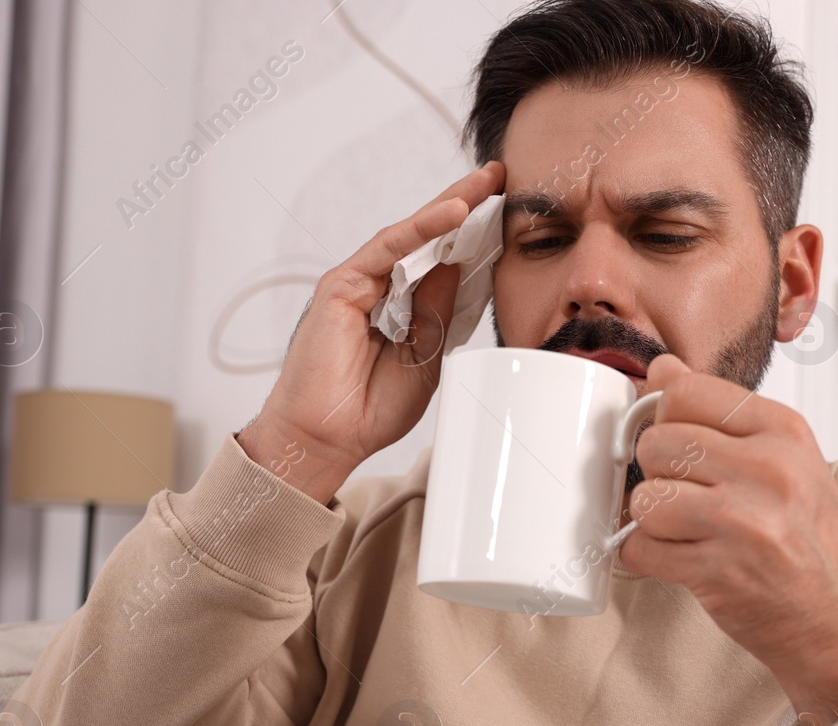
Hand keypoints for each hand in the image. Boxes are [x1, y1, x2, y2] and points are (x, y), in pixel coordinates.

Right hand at [237, 161, 506, 501]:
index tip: (509, 214)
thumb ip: (440, 312)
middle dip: (465, 206)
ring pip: (410, 236)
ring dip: (449, 207)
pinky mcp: (341, 286)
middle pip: (428, 239)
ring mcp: (359, 284)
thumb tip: (460, 267)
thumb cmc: (371, 408)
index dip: (474, 238)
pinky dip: (420, 229)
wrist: (328, 438)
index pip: (442, 262)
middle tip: (499, 175)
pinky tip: (452, 213)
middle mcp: (380, 289)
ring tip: (485, 184)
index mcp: (403, 308)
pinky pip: (387, 249)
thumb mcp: (426, 357)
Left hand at [618, 355, 837, 725]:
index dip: (666, 418)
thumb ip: (723, 416)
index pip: (685, 391)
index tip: (678, 443)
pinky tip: (680, 560)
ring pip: (643, 497)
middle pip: (657, 442)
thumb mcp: (787, 462)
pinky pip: (640, 549)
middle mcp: (765, 470)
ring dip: (652, 520)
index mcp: (784, 432)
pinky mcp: (715, 571)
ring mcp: (740, 522)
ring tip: (688, 532)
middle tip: (687, 496)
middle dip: (658, 473)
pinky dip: (647, 559)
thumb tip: (662, 370)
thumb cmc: (814, 546)